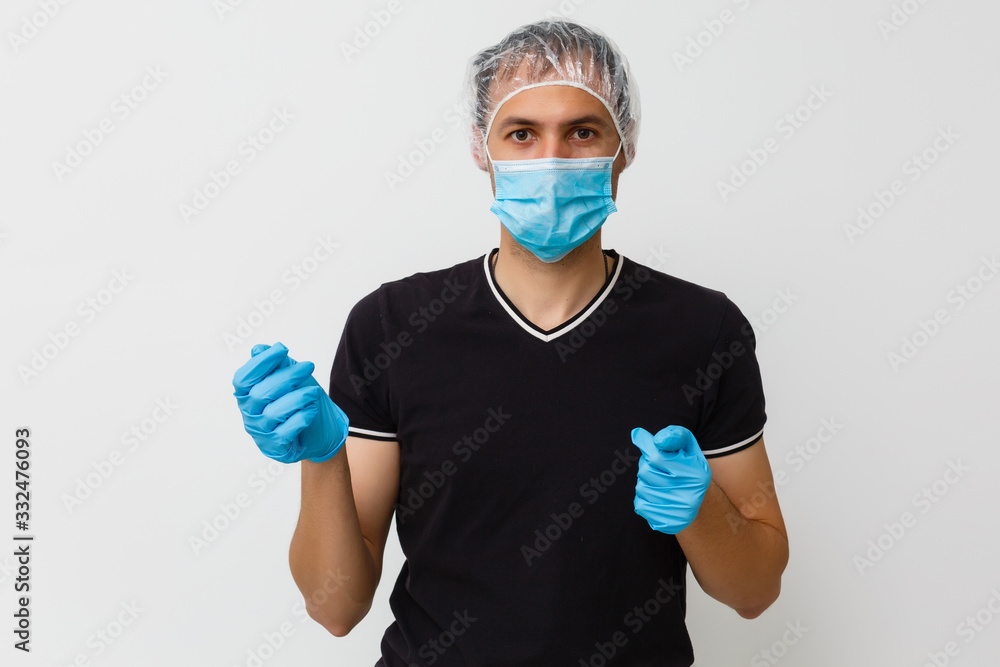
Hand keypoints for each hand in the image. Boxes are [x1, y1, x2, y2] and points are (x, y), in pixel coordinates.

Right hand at [232, 342, 348, 462]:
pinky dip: (301, 418)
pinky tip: (312, 409)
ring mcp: (260, 432)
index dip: (261, 363)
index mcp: (246, 394)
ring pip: (274, 412)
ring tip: (315, 392)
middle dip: (287, 377)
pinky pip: (286, 431)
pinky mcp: (275, 447)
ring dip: (298, 398)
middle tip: (309, 366)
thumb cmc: (299, 401)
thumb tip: (258, 349)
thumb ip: (275, 366)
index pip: (244, 378)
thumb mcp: (289, 379)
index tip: (282, 349)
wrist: (319, 431)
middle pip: (261, 393)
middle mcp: (249, 414)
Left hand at [631, 425, 711, 533]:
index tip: (639, 436)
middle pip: (645, 471)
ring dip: (644, 482)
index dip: (646, 446)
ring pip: (641, 488)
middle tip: (658, 467)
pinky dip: (643, 498)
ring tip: (658, 482)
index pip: (657, 456)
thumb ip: (673, 435)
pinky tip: (655, 496)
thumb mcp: (687, 445)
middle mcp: (689, 495)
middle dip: (647, 465)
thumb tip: (645, 437)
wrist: (696, 499)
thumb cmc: (687, 465)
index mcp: (696, 473)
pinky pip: (640, 505)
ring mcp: (678, 512)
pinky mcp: (667, 523)